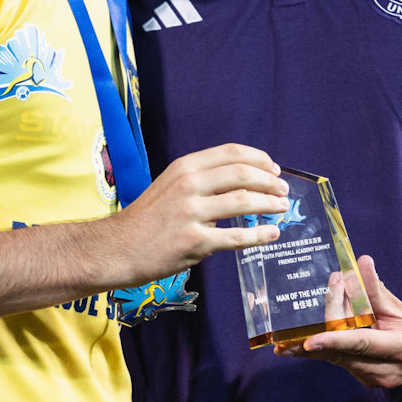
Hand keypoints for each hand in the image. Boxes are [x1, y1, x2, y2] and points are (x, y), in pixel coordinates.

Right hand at [103, 145, 286, 285]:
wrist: (118, 248)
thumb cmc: (147, 219)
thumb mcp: (170, 186)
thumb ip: (202, 181)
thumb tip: (241, 184)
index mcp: (185, 167)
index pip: (232, 153)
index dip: (260, 159)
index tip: (274, 168)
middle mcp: (189, 185)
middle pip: (243, 174)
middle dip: (270, 181)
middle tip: (283, 190)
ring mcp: (191, 213)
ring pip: (244, 202)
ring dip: (270, 204)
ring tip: (282, 208)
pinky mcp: (195, 242)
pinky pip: (236, 237)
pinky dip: (260, 235)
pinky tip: (272, 234)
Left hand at [291, 256, 401, 389]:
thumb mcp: (401, 306)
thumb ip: (376, 289)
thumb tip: (360, 263)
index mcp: (401, 348)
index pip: (361, 343)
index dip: (334, 341)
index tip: (309, 342)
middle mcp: (386, 370)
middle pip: (343, 348)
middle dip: (330, 318)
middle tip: (333, 285)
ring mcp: (376, 380)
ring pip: (339, 355)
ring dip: (333, 327)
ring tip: (341, 297)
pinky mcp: (367, 382)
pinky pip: (343, 359)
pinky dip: (337, 340)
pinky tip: (344, 320)